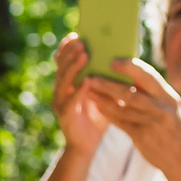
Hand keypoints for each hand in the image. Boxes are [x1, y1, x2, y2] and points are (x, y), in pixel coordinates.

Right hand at [51, 34, 129, 155]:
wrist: (86, 146)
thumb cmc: (97, 117)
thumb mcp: (102, 92)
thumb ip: (105, 76)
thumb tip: (120, 55)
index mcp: (67, 81)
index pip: (63, 59)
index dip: (67, 47)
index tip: (76, 34)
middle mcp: (60, 89)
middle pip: (61, 65)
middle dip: (70, 52)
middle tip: (82, 41)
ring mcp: (59, 102)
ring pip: (63, 80)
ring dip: (73, 66)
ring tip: (84, 54)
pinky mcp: (64, 115)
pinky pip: (70, 100)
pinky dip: (78, 89)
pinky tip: (87, 81)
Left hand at [104, 60, 180, 180]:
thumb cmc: (174, 129)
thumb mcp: (170, 108)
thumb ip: (154, 94)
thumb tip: (132, 75)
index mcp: (169, 97)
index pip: (148, 77)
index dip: (130, 67)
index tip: (113, 61)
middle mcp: (161, 109)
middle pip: (130, 93)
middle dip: (109, 85)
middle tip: (92, 77)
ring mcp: (151, 124)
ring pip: (121, 109)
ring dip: (103, 99)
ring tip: (89, 91)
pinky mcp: (142, 138)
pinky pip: (120, 123)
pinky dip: (108, 114)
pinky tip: (97, 106)